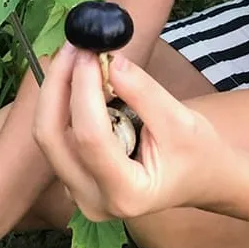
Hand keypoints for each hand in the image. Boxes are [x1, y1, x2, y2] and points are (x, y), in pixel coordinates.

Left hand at [33, 42, 238, 220]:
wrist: (201, 178)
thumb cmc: (197, 154)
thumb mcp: (181, 121)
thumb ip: (143, 93)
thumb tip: (109, 60)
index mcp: (126, 194)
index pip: (90, 138)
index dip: (84, 90)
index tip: (90, 53)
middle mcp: (92, 200)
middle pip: (52, 137)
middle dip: (57, 86)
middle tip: (74, 47)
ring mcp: (77, 192)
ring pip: (47, 135)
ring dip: (57, 90)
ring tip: (77, 55)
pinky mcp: (72, 176)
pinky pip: (55, 136)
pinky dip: (62, 103)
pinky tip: (79, 77)